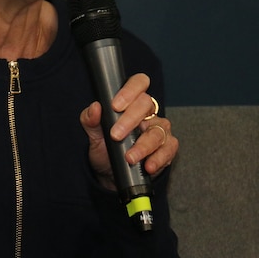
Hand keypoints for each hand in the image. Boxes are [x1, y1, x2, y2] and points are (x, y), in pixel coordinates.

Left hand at [79, 73, 178, 187]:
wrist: (111, 174)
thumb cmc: (105, 148)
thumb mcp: (94, 134)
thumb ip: (90, 119)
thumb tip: (95, 107)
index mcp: (131, 102)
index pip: (138, 83)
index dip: (129, 91)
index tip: (115, 106)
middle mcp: (148, 113)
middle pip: (146, 105)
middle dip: (130, 120)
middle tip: (115, 135)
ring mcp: (159, 130)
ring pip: (156, 131)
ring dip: (142, 146)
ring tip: (129, 157)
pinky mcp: (167, 149)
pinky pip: (168, 150)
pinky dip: (158, 159)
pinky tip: (148, 165)